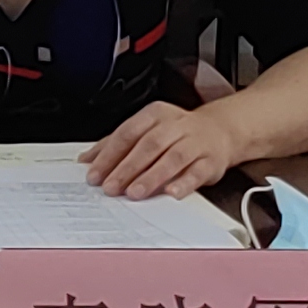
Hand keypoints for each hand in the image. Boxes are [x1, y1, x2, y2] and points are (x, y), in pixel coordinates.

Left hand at [84, 101, 245, 201]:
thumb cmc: (178, 133)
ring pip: (172, 158)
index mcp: (155, 115)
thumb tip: (87, 160)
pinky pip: (197, 171)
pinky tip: (171, 193)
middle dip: (127, 168)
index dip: (109, 154)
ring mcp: (195, 142)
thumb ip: (116, 143)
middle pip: (148, 145)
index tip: (95, 174)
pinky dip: (184, 182)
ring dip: (152, 176)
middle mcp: (175, 126)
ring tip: (135, 192)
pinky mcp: (211, 160)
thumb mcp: (146, 130)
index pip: (128, 133)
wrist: (220, 131)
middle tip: (112, 187)